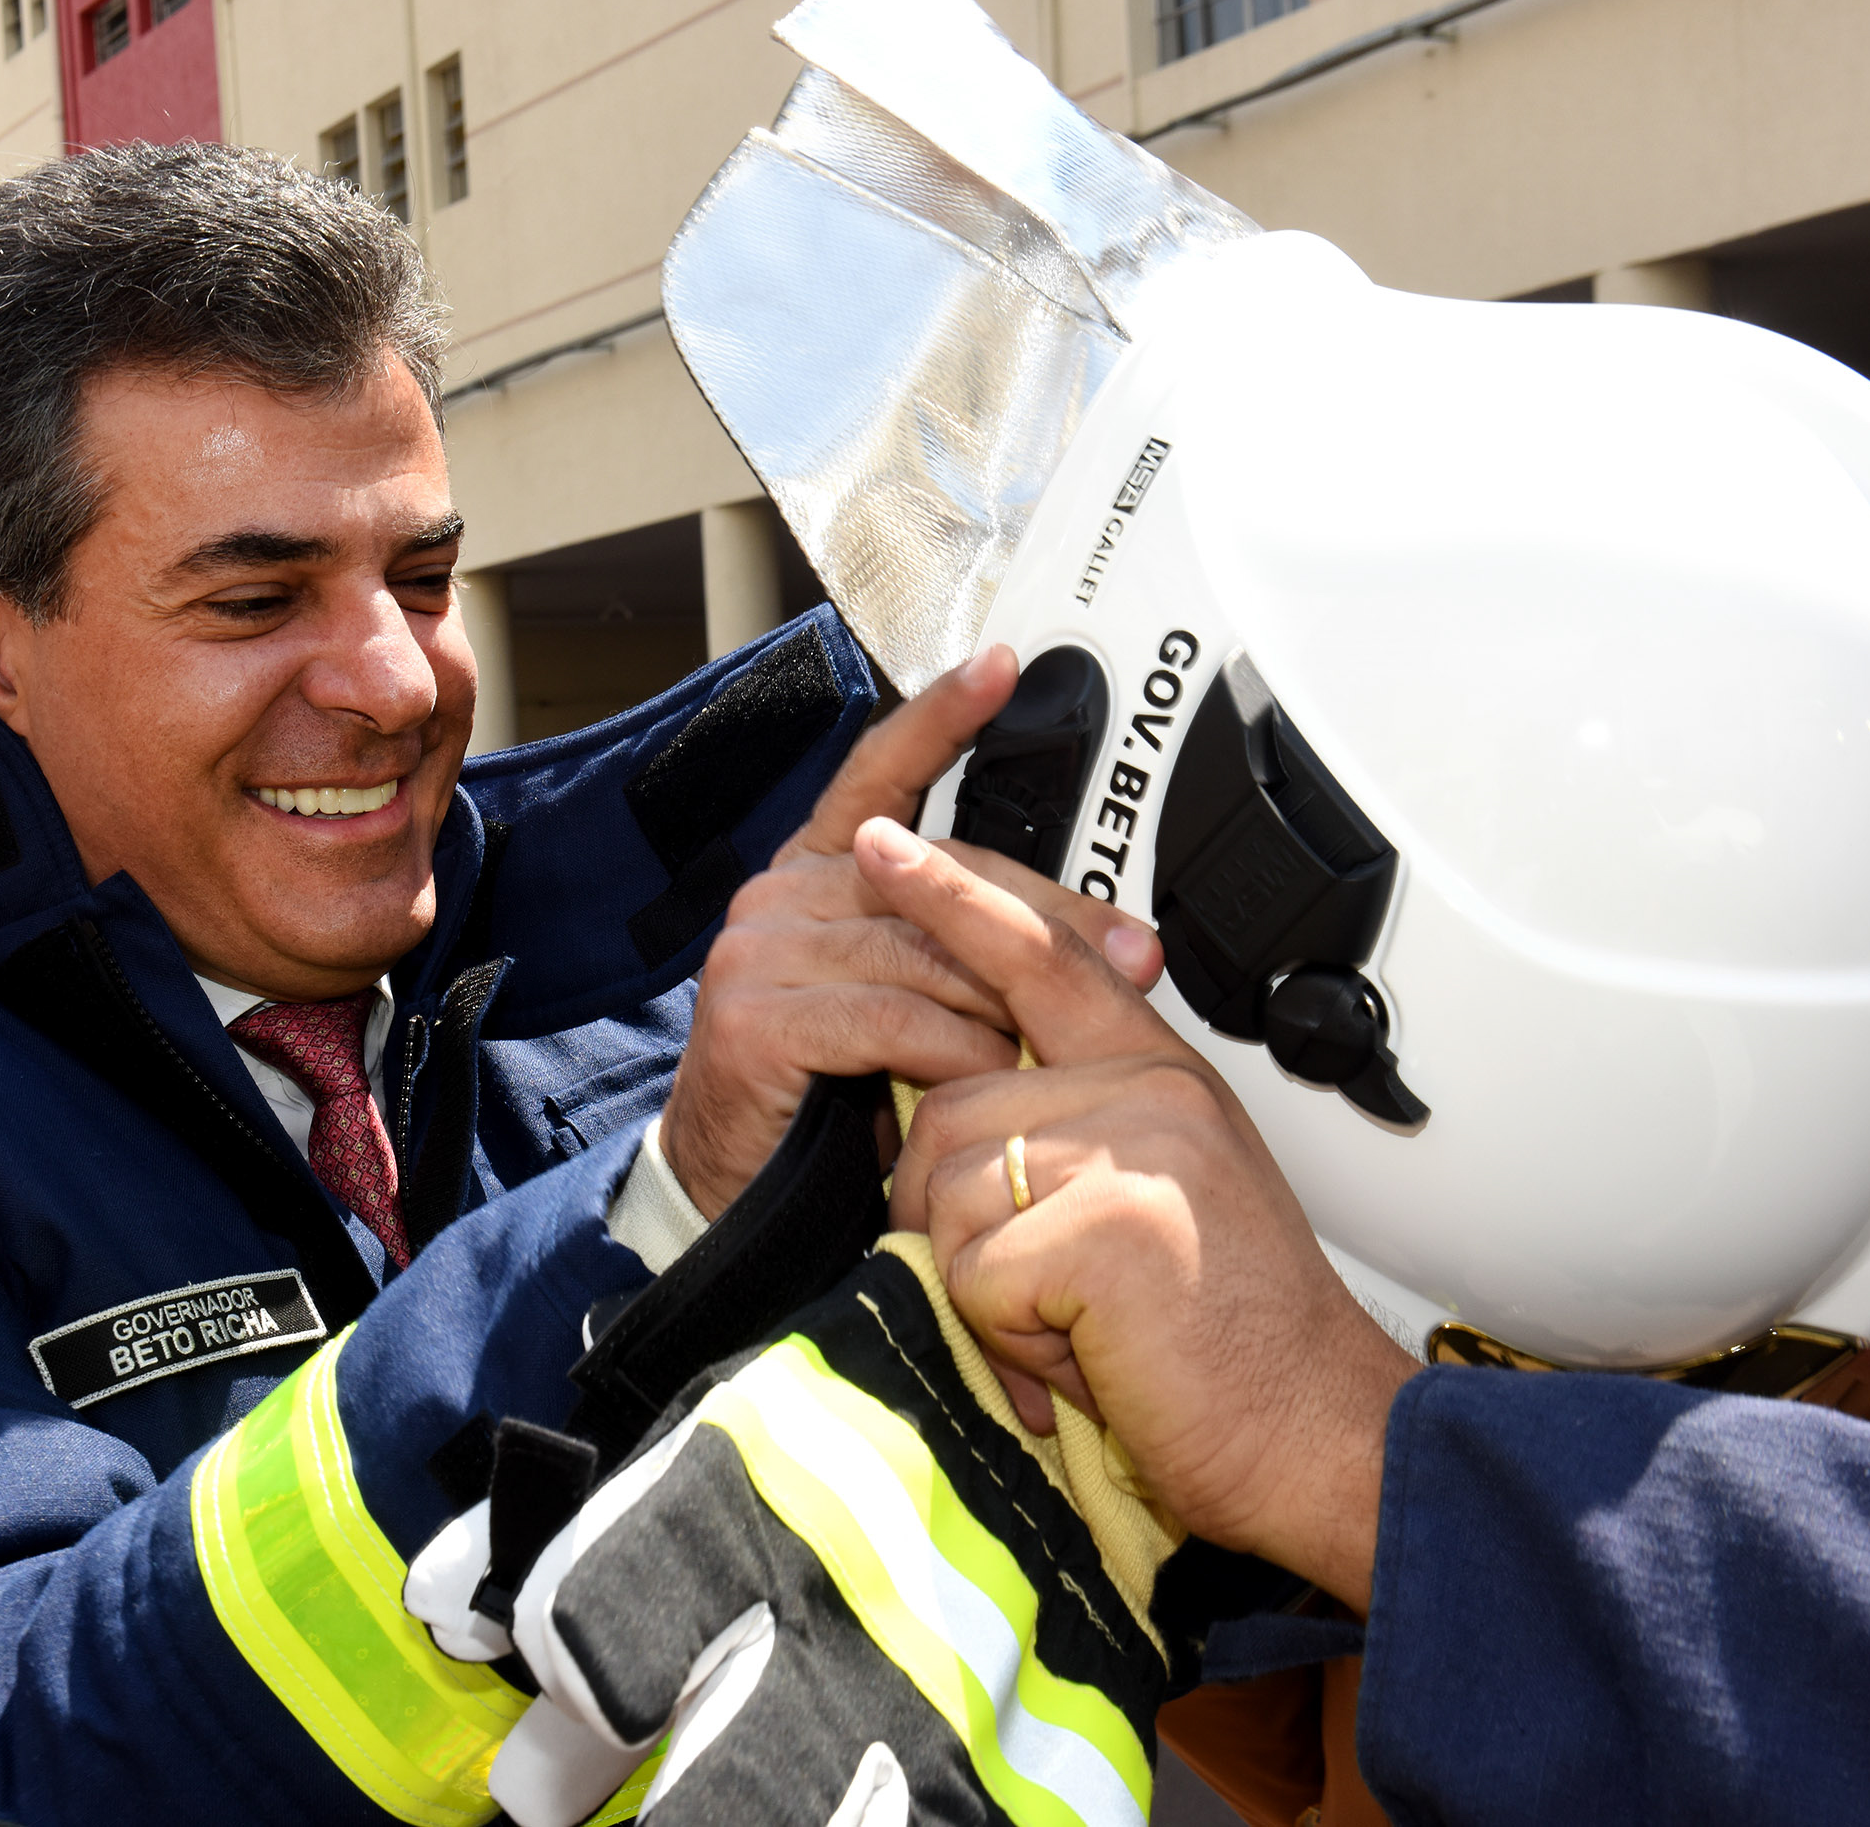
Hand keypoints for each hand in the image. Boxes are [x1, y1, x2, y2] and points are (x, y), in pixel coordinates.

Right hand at [656, 647, 1135, 1216]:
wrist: (739, 1202)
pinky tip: (976, 1080)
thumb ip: (973, 957)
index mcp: (817, 874)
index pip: (879, 774)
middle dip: (1044, 921)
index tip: (1001, 666)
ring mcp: (760, 951)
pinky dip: (951, 1054)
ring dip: (1001, 1007)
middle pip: (940, 875)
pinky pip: (893, 1018)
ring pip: (925, 952)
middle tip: (1130, 958)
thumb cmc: (829, 1107)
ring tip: (1038, 1054)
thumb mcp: (912, 1009)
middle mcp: (780, 896)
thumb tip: (1107, 944)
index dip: (941, 717)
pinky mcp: (757, 1017)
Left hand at [860, 818, 1411, 1612]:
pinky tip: (1090, 1357)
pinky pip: (972, 1267)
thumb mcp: (1154, 1209)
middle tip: (1052, 1300)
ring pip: (949, 1186)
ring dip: (985, 1286)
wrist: (1323, 1442)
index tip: (881, 842)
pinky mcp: (1107, 1221)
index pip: (1042, 954)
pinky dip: (1007, 1336)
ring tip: (1085, 1332)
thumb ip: (1072, 1142)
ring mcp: (1134, 1147)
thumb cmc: (1233, 1351)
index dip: (955, 895)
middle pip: (950, 1108)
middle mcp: (1153, 1092)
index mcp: (1164, 1078)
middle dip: (957, 1221)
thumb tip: (953, 1136)